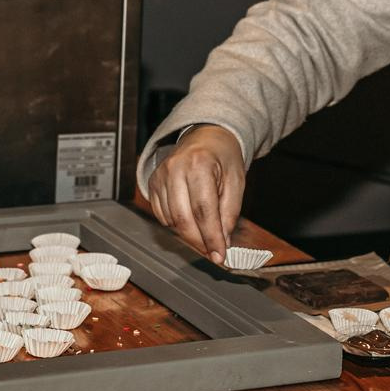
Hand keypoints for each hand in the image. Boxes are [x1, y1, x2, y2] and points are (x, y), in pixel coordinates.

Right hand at [148, 125, 245, 264]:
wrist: (206, 136)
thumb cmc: (222, 156)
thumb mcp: (236, 181)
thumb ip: (230, 213)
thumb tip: (223, 241)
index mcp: (199, 164)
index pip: (204, 210)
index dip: (211, 237)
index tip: (219, 254)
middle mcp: (175, 169)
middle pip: (183, 218)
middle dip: (199, 241)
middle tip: (213, 252)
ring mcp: (160, 176)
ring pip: (171, 220)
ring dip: (189, 234)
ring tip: (206, 231)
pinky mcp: (152, 183)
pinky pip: (162, 215)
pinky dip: (177, 223)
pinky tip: (191, 217)